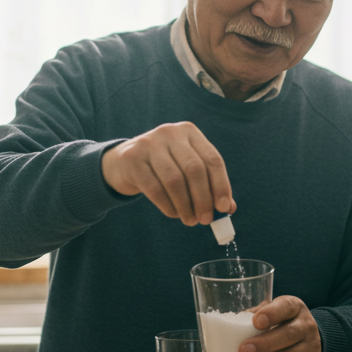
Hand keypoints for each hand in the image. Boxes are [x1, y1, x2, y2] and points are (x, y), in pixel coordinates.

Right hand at [101, 122, 234, 224]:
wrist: (123, 162)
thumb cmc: (163, 168)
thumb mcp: (186, 169)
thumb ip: (208, 186)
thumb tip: (229, 209)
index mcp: (189, 131)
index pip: (212, 159)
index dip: (221, 185)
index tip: (223, 209)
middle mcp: (170, 133)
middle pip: (194, 169)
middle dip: (203, 199)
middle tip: (205, 220)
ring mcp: (149, 143)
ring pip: (175, 180)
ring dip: (185, 206)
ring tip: (189, 220)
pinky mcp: (132, 159)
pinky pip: (155, 188)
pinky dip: (168, 206)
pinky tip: (173, 214)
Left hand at [237, 296, 321, 351]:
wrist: (310, 342)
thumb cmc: (283, 325)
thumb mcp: (274, 314)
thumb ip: (256, 317)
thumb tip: (229, 326)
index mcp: (295, 308)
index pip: (286, 307)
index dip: (272, 314)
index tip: (256, 321)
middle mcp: (306, 326)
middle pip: (288, 335)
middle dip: (264, 344)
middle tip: (243, 351)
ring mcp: (310, 348)